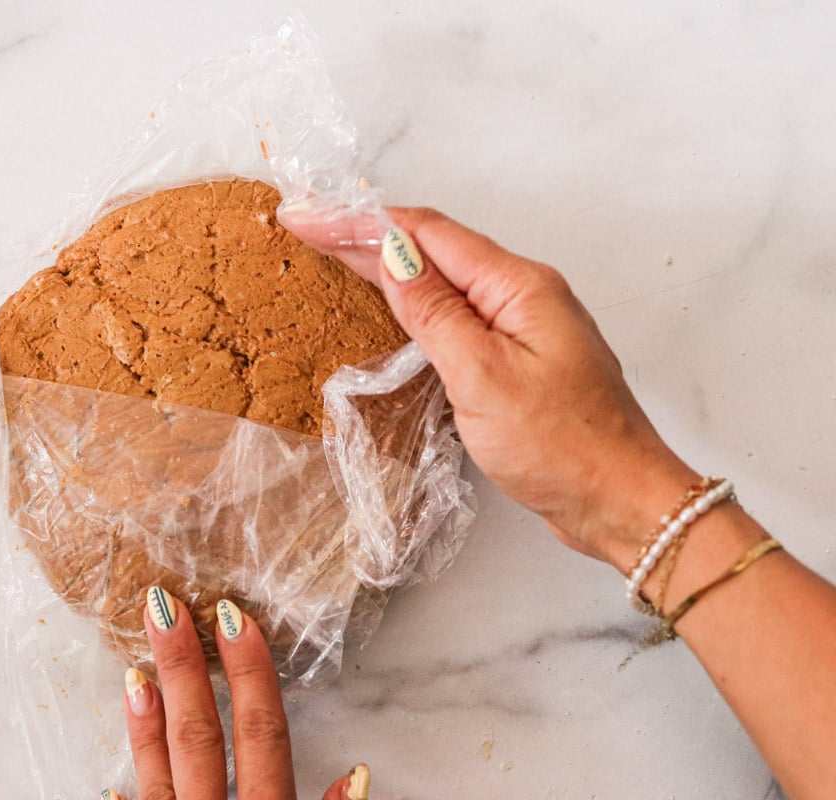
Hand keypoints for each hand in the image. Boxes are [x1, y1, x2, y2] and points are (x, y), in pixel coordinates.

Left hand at [114, 586, 369, 799]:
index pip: (261, 735)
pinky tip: (111, 781)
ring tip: (135, 672)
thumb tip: (360, 771)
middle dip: (183, 670)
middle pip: (200, 739)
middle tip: (163, 608)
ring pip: (159, 777)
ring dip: (147, 726)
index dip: (250, 675)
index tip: (234, 618)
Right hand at [280, 206, 697, 569]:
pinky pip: (458, 315)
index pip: (425, 233)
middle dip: (369, 235)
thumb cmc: (560, 445)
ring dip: (390, 265)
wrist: (619, 501)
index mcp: (517, 285)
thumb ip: (435, 313)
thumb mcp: (483, 376)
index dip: (361, 222)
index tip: (306, 218)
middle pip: (434, 249)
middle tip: (308, 229)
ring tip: (335, 256)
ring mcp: (523, 326)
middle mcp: (523, 294)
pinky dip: (415, 303)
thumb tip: (393, 257)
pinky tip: (391, 307)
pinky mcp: (519, 358)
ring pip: (444, 280)